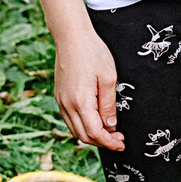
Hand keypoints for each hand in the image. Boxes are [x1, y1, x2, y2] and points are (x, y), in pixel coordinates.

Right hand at [54, 28, 123, 150]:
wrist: (71, 37)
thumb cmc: (92, 52)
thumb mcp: (109, 78)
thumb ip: (109, 105)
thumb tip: (110, 125)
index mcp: (81, 101)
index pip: (95, 133)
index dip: (109, 142)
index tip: (121, 144)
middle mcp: (67, 104)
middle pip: (84, 136)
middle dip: (102, 142)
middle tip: (118, 139)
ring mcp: (61, 101)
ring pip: (75, 130)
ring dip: (92, 135)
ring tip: (109, 131)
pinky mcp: (59, 96)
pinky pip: (70, 120)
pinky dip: (83, 126)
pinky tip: (95, 120)